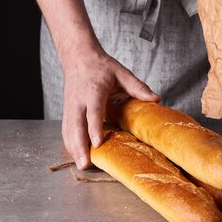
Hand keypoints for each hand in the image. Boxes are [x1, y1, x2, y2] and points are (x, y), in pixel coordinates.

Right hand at [61, 48, 160, 169]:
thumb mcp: (121, 72)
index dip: (95, 128)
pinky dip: (69, 143)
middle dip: (80, 146)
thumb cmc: (101, 66)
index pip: (93, 111)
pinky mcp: (66, 110)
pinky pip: (65, 129)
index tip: (98, 143)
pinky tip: (75, 154)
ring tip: (81, 165)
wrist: (79, 56)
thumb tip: (156, 99)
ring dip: (73, 148)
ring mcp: (70, 106)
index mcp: (94, 90)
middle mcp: (79, 100)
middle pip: (76, 125)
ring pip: (68, 130)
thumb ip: (137, 87)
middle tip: (85, 164)